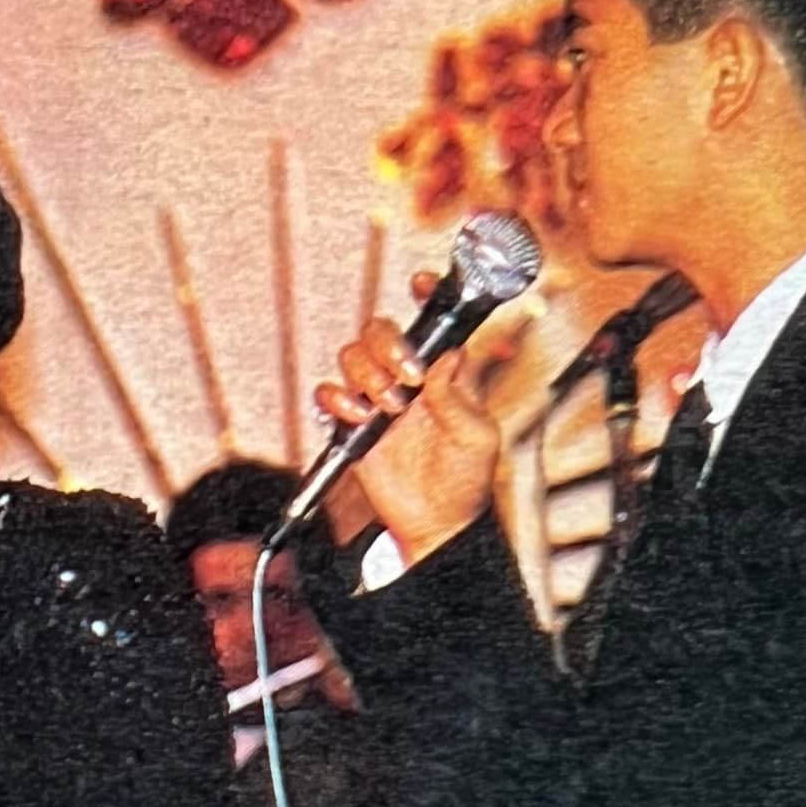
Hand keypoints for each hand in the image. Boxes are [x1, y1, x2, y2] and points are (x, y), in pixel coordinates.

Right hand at [312, 271, 499, 565]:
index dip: (426, 293)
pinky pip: (328, 395)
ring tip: (390, 409)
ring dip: (367, 375)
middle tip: (408, 375)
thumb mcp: (478, 437)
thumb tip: (447, 356)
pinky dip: (337, 400)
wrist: (436, 524)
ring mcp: (376, 398)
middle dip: (388, 344)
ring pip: (352, 356)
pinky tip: (360, 419)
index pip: (433, 319)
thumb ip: (459, 396)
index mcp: (442, 371)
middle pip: (379, 329)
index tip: (421, 283)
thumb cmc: (466, 481)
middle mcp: (407, 377)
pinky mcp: (350, 426)